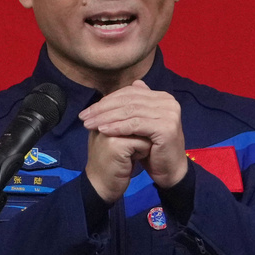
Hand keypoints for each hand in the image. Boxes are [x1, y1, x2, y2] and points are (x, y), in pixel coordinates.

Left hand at [80, 80, 187, 201]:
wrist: (170, 171)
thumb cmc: (153, 149)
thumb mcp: (144, 123)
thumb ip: (139, 104)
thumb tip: (135, 82)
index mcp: (163, 98)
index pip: (130, 93)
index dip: (107, 100)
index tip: (87, 111)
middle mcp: (168, 102)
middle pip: (128, 101)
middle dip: (103, 109)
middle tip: (84, 117)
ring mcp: (169, 114)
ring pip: (130, 112)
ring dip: (106, 118)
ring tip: (89, 124)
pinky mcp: (166, 127)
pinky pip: (135, 125)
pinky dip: (117, 127)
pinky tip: (103, 130)